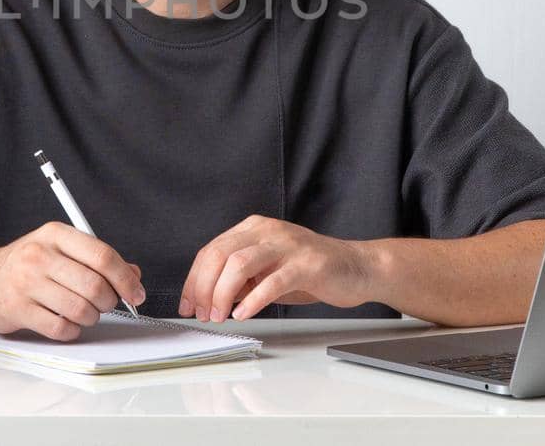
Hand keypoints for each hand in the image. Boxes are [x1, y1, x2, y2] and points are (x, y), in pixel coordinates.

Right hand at [0, 221, 144, 340]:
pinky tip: (67, 322)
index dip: (125, 278)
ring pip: (80, 309)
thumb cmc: (25, 265)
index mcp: (55, 234)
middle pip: (94, 285)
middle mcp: (40, 255)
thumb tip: (133, 274)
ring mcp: (27, 283)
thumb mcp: (60, 250)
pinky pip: (61, 328)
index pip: (102, 256)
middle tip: (106, 304)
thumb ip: (96, 260)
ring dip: (91, 317)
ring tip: (85, 313)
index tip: (136, 293)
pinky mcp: (18, 309)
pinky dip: (71, 330)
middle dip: (109, 301)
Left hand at [179, 215, 371, 321]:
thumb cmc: (310, 271)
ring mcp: (287, 245)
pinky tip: (243, 314)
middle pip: (220, 255)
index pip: (211, 250)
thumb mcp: (267, 271)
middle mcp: (267, 231)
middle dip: (203, 288)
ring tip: (219, 316)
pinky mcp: (306, 264)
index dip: (193, 280)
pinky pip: (272, 281)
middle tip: (202, 314)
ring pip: (239, 264)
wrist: (357, 267)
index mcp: (253, 228)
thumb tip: (209, 299)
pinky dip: (253, 300)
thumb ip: (240, 279)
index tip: (187, 305)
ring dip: (222, 294)